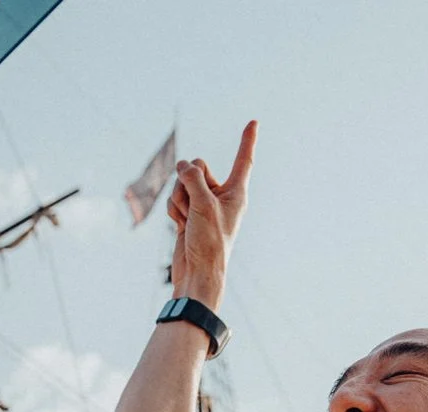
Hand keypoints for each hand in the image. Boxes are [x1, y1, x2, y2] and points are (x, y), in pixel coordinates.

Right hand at [165, 122, 257, 306]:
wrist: (197, 272)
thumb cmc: (209, 242)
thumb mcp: (203, 204)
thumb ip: (193, 178)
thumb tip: (182, 165)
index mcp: (236, 193)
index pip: (244, 160)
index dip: (247, 140)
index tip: (254, 122)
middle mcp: (221, 196)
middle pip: (199, 167)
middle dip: (189, 180)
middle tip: (194, 203)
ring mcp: (203, 204)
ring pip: (182, 183)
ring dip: (179, 199)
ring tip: (187, 219)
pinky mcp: (188, 214)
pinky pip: (174, 198)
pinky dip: (173, 209)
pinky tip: (179, 225)